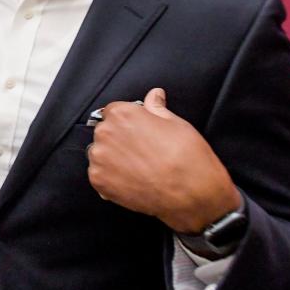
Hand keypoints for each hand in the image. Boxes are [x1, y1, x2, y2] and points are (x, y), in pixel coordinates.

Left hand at [87, 87, 241, 232]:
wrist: (191, 194)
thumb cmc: (187, 157)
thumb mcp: (176, 123)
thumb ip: (156, 108)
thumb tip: (154, 95)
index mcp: (122, 114)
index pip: (114, 111)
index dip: (127, 122)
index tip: (137, 132)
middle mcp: (105, 133)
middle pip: (105, 132)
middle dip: (118, 139)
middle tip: (140, 152)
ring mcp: (99, 158)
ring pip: (100, 153)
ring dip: (112, 158)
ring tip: (137, 168)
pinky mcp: (98, 180)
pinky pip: (98, 174)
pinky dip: (110, 177)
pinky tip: (131, 180)